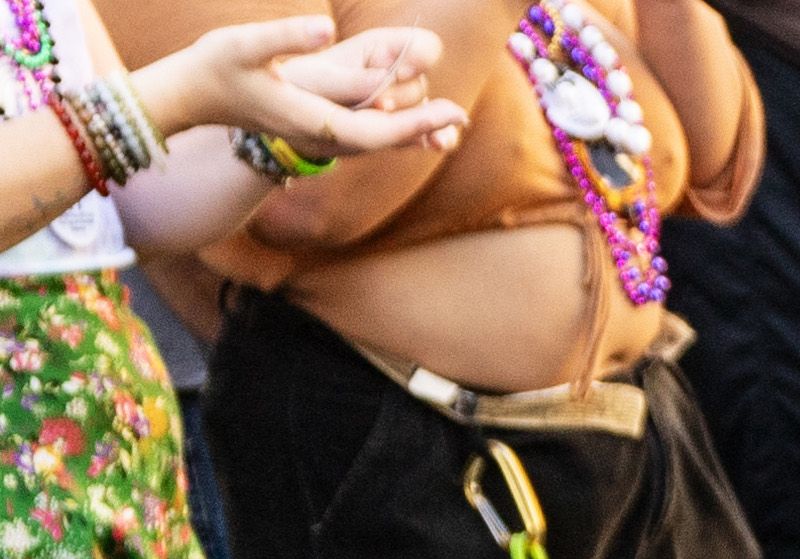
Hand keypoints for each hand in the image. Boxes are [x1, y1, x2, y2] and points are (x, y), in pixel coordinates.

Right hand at [137, 15, 458, 156]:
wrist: (188, 97)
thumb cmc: (212, 67)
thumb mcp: (244, 44)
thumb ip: (287, 36)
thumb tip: (326, 27)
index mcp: (311, 121)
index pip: (377, 129)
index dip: (417, 122)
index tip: (451, 111)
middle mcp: (319, 138)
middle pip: (384, 139)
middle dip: (423, 128)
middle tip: (461, 116)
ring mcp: (315, 139)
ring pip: (375, 141)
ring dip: (411, 133)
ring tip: (449, 123)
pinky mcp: (311, 131)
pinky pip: (361, 137)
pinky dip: (390, 132)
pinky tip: (411, 125)